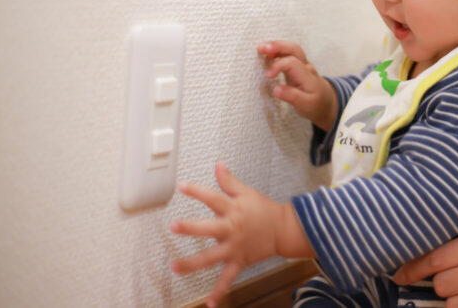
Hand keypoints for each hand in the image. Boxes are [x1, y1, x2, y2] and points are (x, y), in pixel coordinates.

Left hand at [171, 162, 307, 306]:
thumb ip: (229, 181)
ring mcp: (234, 247)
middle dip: (191, 228)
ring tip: (175, 267)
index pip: (213, 198)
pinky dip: (219, 291)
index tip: (181, 187)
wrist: (283, 229)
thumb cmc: (263, 209)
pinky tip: (209, 302)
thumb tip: (217, 164)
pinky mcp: (239, 262)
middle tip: (174, 226)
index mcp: (233, 209)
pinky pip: (228, 279)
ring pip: (212, 257)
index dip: (197, 191)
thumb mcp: (246, 192)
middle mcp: (232, 229)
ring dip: (193, 263)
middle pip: (209, 228)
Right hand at [259, 40, 337, 129]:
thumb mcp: (305, 105)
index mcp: (307, 76)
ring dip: (277, 46)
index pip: (292, 63)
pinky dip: (278, 50)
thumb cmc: (315, 104)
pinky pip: (289, 53)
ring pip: (292, 48)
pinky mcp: (297, 65)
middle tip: (261, 48)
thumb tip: (276, 89)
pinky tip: (267, 53)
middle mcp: (306, 67)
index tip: (268, 76)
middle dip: (278, 46)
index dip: (277, 66)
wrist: (326, 101)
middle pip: (294, 49)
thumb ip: (292, 96)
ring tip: (261, 48)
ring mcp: (302, 64)